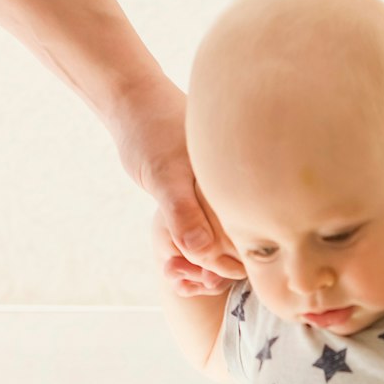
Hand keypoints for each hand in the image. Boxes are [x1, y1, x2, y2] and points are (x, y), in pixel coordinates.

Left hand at [110, 72, 242, 292]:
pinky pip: (205, 239)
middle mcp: (237, 198)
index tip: (195, 280)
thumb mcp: (164, 174)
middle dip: (210, 276)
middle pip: (238, 254)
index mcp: (237, 192)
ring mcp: (222, 201)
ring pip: (221, 250)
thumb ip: (182, 213)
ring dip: (198, 270)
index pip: (249, 247)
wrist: (134, 104)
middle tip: (178, 278)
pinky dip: (189, 257)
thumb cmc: (151, 131)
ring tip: (172, 274)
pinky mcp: (205, 202)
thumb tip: (203, 251)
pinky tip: (172, 265)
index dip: (225, 271)